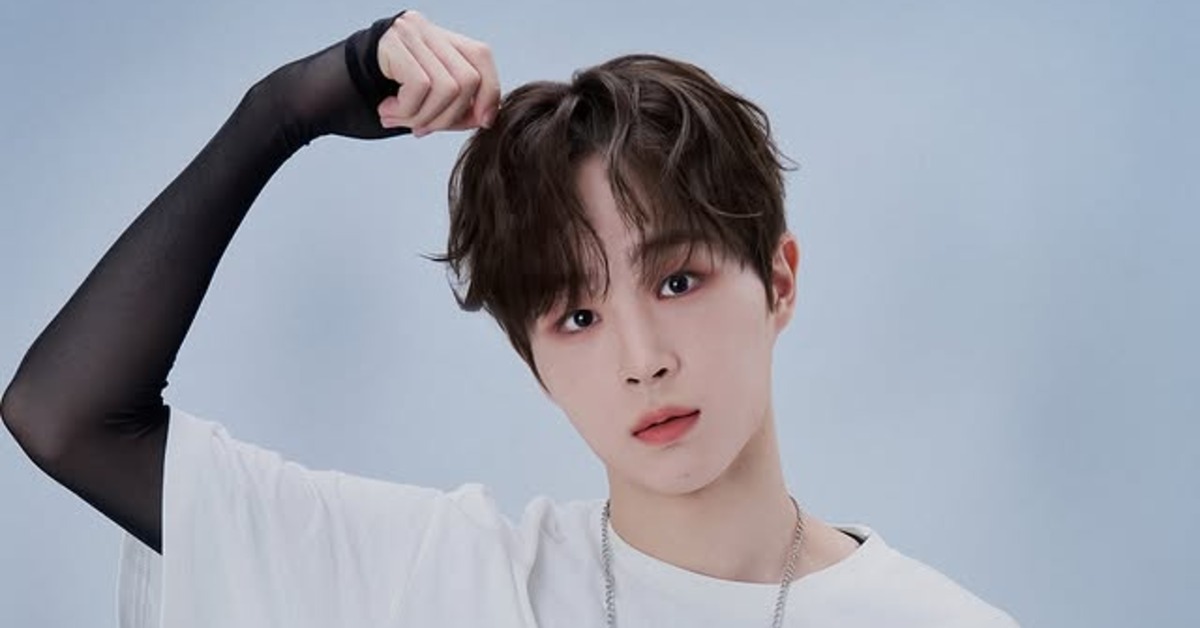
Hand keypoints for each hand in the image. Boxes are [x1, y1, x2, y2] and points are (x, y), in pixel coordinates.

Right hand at [374, 11, 499, 136]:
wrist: (331, 88)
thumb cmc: (383, 96)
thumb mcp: (427, 102)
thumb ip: (457, 107)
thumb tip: (485, 118)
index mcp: (441, 39)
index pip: (481, 55)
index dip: (489, 90)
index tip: (483, 121)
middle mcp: (427, 30)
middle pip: (468, 78)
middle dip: (449, 117)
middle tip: (421, 129)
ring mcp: (409, 33)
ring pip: (447, 88)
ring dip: (423, 117)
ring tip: (399, 120)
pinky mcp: (391, 44)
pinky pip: (419, 87)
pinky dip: (407, 110)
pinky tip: (387, 110)